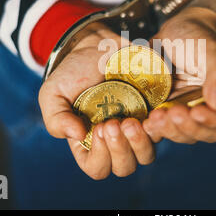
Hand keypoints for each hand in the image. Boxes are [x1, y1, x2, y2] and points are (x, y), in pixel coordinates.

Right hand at [38, 22, 154, 179]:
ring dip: (139, 143)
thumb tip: (76, 136)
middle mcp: (115, 141)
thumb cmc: (73, 72)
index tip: (98, 129)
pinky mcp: (153, 113)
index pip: (97, 168)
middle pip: (125, 167)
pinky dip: (157, 127)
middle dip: (120, 150)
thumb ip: (56, 119)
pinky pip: (162, 131)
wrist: (97, 47)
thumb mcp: (53, 94)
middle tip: (113, 123)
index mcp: (89, 144)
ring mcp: (135, 128)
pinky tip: (150, 114)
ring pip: (146, 155)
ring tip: (130, 121)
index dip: (100, 156)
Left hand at [144, 6, 215, 143]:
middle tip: (171, 114)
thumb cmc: (196, 36)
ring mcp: (194, 113)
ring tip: (155, 117)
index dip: (215, 119)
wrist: (171, 34)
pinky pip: (167, 130)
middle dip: (189, 127)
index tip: (195, 113)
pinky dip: (157, 130)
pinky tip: (147, 123)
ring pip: (187, 134)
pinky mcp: (173, 115)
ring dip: (171, 130)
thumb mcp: (210, 48)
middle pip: (209, 132)